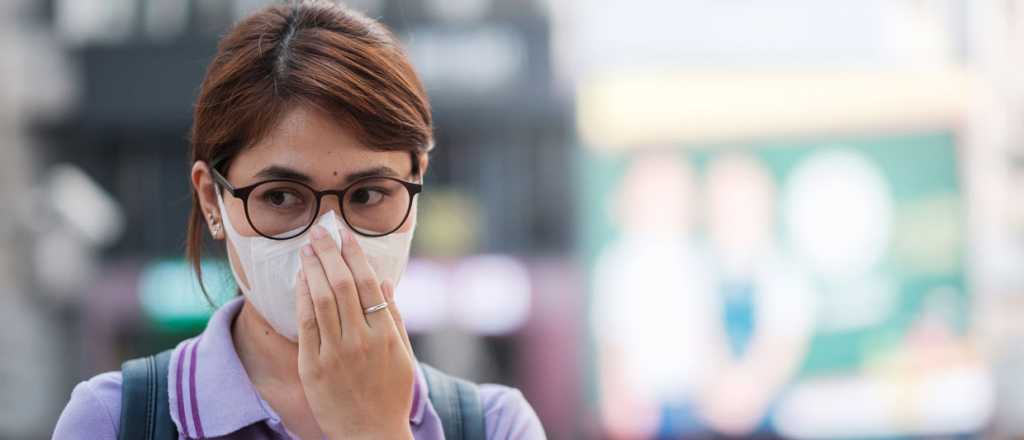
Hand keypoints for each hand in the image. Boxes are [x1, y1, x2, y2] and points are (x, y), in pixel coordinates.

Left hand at [295, 225, 414, 439]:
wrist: (370, 434)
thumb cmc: (390, 395)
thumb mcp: (403, 355)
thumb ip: (394, 316)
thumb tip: (384, 280)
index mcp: (385, 335)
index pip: (367, 284)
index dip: (354, 256)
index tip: (345, 235)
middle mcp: (360, 340)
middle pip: (341, 285)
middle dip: (330, 253)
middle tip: (320, 231)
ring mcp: (334, 353)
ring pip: (321, 300)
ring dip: (313, 269)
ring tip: (307, 249)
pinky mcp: (312, 367)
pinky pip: (305, 324)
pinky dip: (302, 298)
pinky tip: (301, 280)